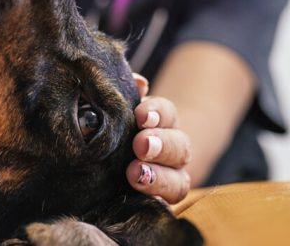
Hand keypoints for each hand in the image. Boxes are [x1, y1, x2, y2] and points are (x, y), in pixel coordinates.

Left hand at [125, 75, 191, 203]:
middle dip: (161, 145)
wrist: (110, 167)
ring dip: (159, 177)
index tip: (140, 115)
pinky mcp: (158, 205)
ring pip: (179, 182)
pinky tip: (140, 199)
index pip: (168, 114)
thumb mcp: (118, 110)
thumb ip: (125, 94)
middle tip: (140, 144)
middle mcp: (171, 153)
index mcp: (162, 124)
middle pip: (180, 147)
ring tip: (135, 174)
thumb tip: (139, 82)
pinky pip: (165, 207)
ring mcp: (168, 182)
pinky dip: (155, 201)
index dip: (157, 113)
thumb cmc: (113, 129)